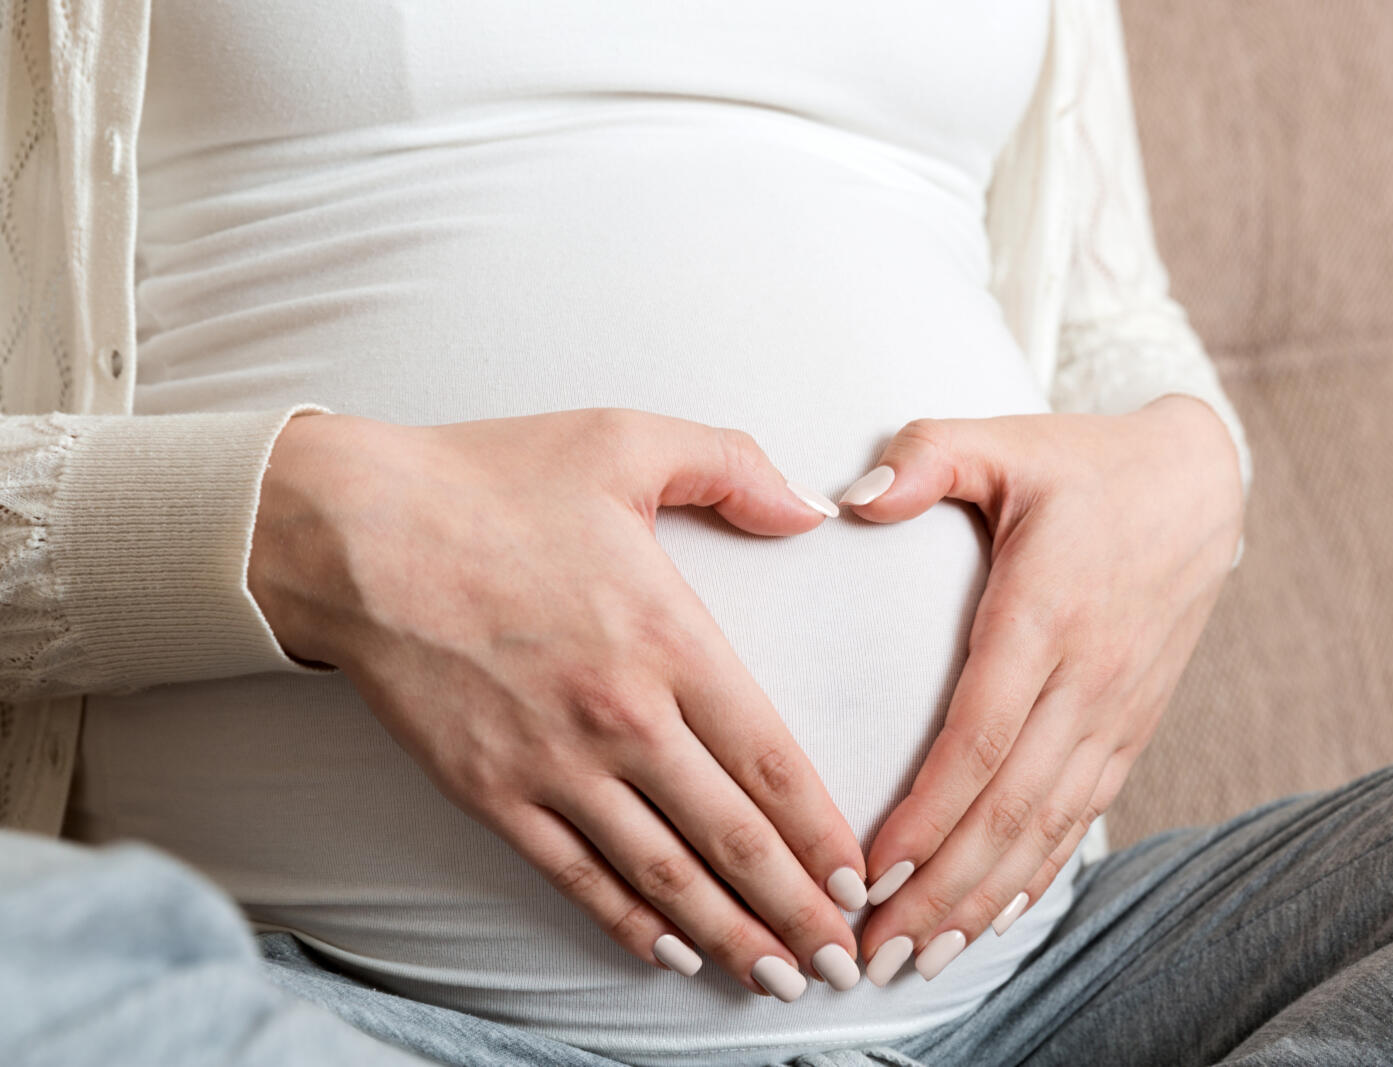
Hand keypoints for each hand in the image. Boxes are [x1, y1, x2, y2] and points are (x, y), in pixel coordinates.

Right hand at [248, 408, 867, 997]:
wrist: (351, 530)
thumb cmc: (489, 481)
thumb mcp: (625, 441)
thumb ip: (733, 467)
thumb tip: (811, 509)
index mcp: (669, 640)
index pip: (772, 763)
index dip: (823, 834)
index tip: (859, 881)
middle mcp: (622, 718)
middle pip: (732, 839)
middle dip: (797, 912)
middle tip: (843, 965)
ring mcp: (553, 764)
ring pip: (663, 876)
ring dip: (729, 936)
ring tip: (778, 981)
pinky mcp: (490, 791)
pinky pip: (575, 875)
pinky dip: (628, 923)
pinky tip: (671, 954)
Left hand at [842, 396, 1242, 982]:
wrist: (1198, 485)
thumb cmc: (1082, 465)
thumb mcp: (1003, 440)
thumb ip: (925, 457)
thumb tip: (848, 498)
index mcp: (1048, 611)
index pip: (981, 735)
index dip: (930, 812)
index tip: (871, 869)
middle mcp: (1088, 677)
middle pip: (1011, 806)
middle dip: (943, 889)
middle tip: (875, 952)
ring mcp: (1116, 710)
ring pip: (1048, 826)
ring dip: (984, 900)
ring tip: (922, 957)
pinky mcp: (1131, 726)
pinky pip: (1083, 816)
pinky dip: (1037, 874)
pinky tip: (994, 919)